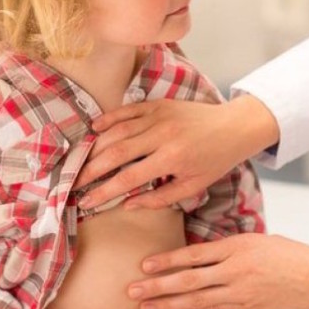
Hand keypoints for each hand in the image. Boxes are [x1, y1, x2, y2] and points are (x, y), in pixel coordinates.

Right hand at [74, 95, 277, 209]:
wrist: (234, 127)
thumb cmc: (215, 160)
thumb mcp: (193, 186)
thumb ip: (160, 198)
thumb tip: (127, 204)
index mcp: (172, 159)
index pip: (128, 177)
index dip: (104, 191)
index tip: (86, 201)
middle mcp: (162, 135)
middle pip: (116, 152)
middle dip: (91, 170)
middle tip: (75, 183)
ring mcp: (159, 116)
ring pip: (117, 131)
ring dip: (95, 147)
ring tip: (80, 162)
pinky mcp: (159, 104)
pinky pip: (127, 110)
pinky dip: (109, 119)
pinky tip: (94, 130)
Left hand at [128, 234, 308, 308]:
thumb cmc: (297, 258)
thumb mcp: (264, 242)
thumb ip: (237, 249)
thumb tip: (216, 255)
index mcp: (239, 245)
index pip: (195, 253)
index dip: (167, 259)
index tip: (147, 264)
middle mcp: (235, 268)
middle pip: (188, 277)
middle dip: (157, 284)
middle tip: (132, 289)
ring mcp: (241, 291)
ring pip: (196, 297)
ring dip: (168, 303)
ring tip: (144, 306)